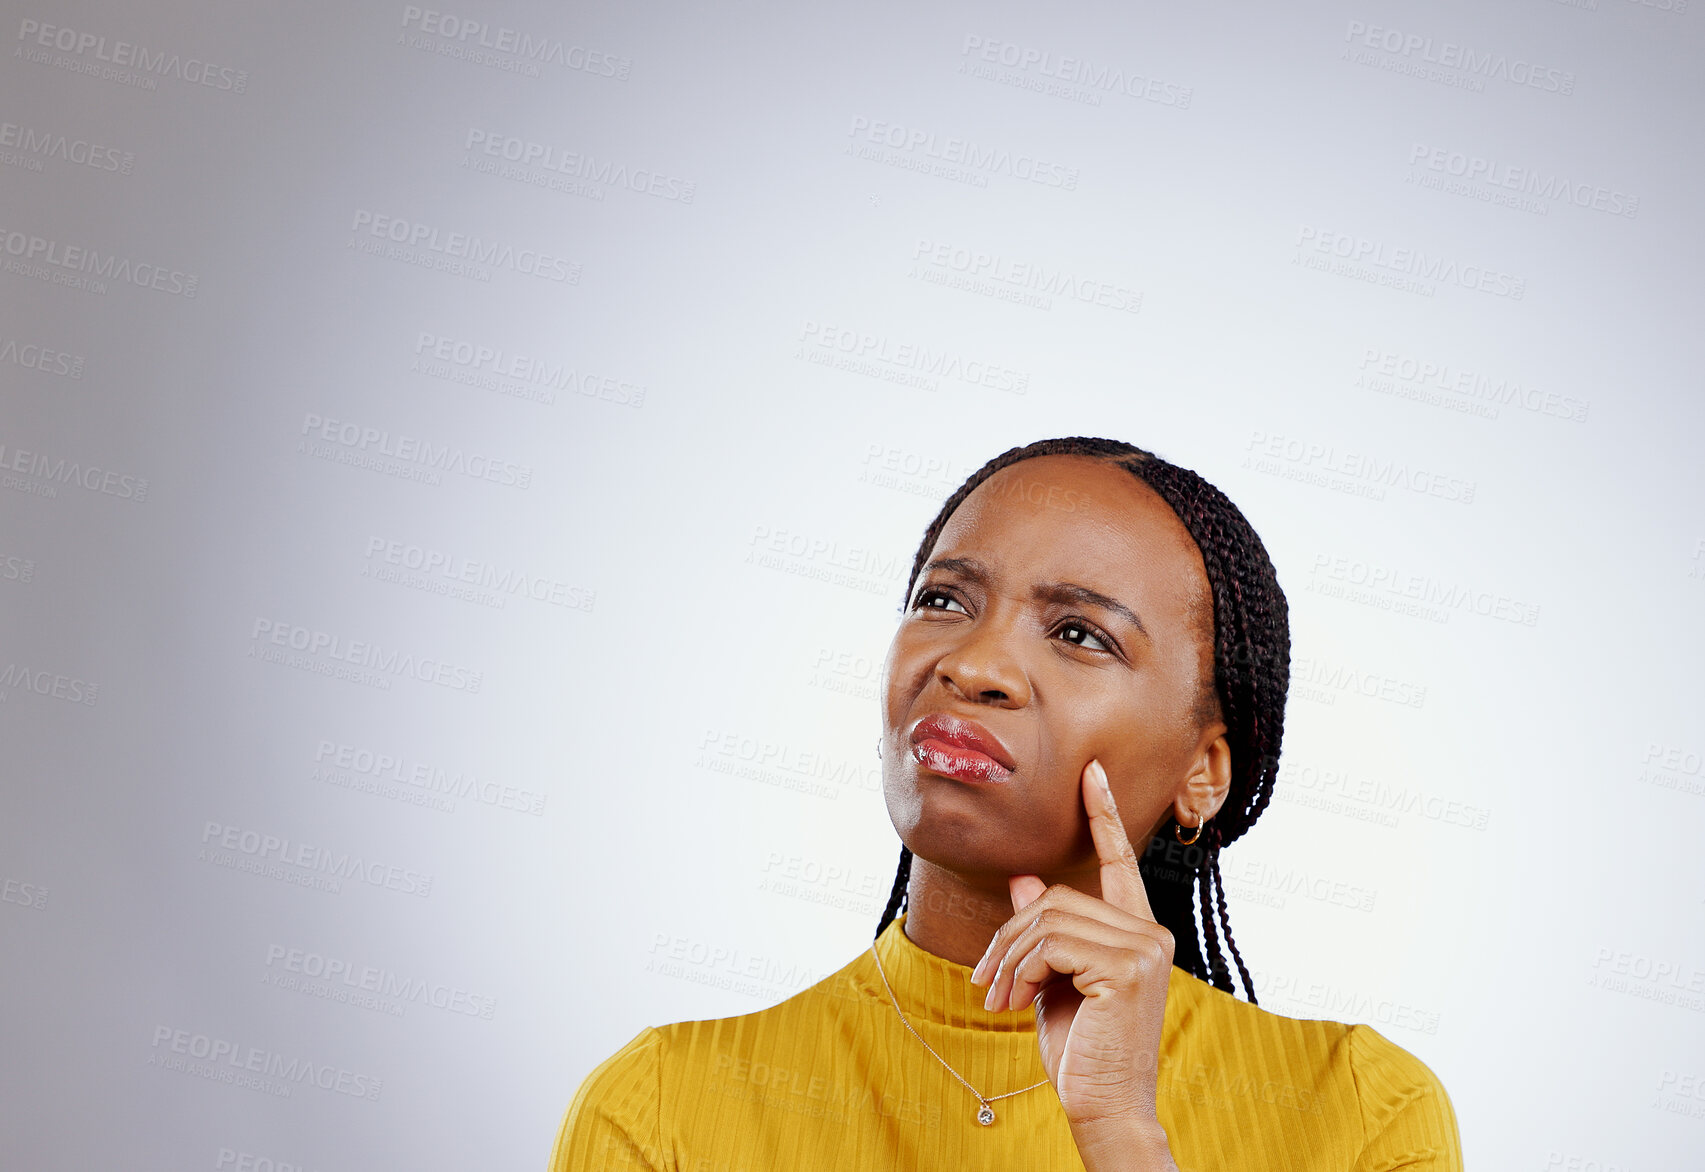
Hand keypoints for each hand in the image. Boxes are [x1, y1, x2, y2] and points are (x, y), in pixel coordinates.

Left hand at [969, 759, 1178, 1170]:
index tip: (1090, 773)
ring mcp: (1144, 947)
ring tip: (996, 999)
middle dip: (1008, 937)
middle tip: (985, 983)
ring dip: (1007, 959)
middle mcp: (1149, 931)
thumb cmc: (1080, 1050)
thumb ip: (1044, 931)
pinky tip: (1015, 1004)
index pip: (1119, 862)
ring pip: (1047, 918)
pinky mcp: (1128, 966)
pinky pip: (1050, 944)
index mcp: (1136, 931)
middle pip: (1056, 897)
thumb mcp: (1051, 982)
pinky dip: (1019, 972)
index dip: (1103, 815)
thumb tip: (1023, 879)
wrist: (1102, 1107)